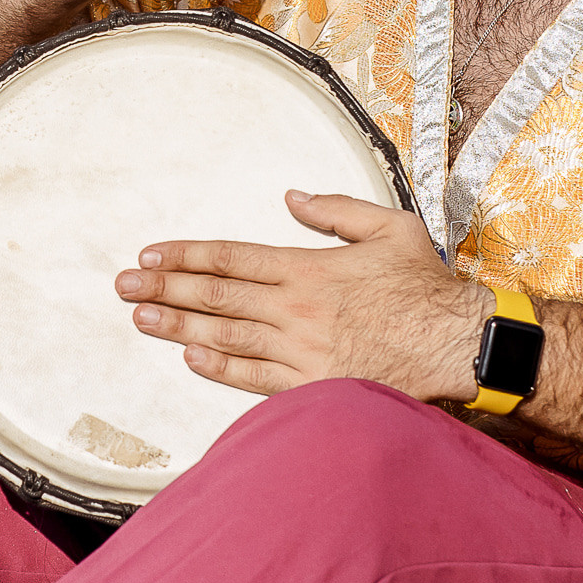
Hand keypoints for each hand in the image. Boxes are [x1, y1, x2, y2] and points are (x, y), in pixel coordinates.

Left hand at [114, 191, 488, 400]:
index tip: (150, 255)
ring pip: (226, 336)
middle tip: (123, 287)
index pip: (231, 257)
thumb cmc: (427, 287)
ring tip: (141, 319)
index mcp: (310, 267)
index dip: (185, 255)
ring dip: (179, 326)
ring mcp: (302, 351)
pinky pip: (255, 377)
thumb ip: (335, 210)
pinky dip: (220, 368)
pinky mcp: (314, 386)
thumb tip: (292, 196)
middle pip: (216, 295)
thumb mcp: (388, 227)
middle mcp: (297, 308)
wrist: (460, 345)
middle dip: (164, 289)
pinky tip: (192, 358)